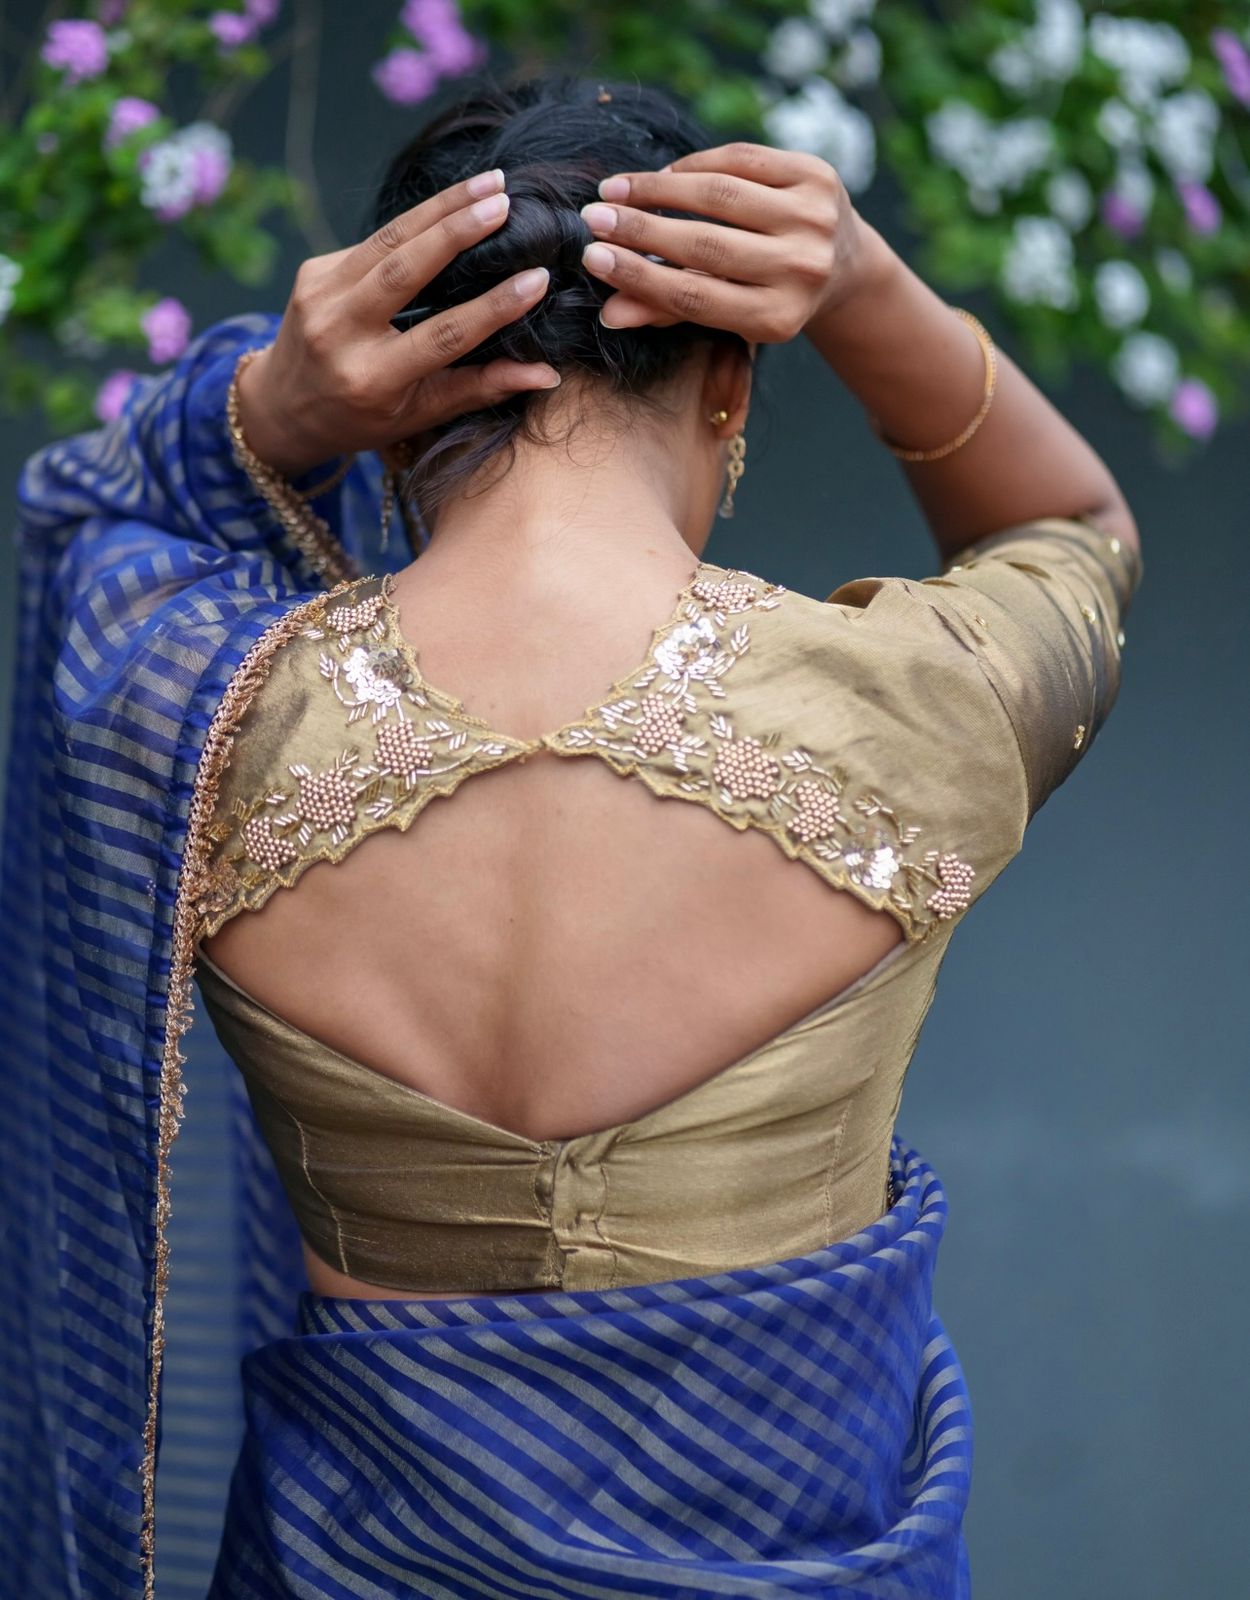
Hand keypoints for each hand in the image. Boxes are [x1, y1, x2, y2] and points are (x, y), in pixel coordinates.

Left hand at [237, 170, 558, 477]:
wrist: (282, 405)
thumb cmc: (360, 418)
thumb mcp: (418, 415)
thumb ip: (478, 390)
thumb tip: (546, 374)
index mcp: (370, 379)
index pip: (443, 336)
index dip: (493, 307)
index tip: (537, 280)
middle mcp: (339, 334)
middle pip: (406, 270)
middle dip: (458, 231)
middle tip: (505, 202)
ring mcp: (320, 296)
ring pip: (390, 239)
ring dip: (443, 207)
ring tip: (492, 183)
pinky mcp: (314, 271)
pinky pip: (375, 241)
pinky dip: (417, 222)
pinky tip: (456, 203)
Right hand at [577, 142, 887, 342]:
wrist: (842, 266)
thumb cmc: (769, 295)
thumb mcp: (728, 314)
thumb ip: (671, 309)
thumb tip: (610, 313)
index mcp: (778, 317)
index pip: (694, 296)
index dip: (639, 277)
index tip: (593, 257)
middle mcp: (802, 269)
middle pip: (704, 246)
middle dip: (640, 230)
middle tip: (592, 218)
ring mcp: (815, 219)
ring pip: (719, 196)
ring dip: (659, 189)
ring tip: (616, 190)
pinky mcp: (819, 176)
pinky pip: (741, 160)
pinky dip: (696, 165)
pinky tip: (663, 174)